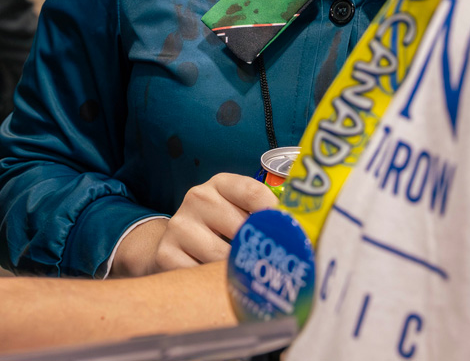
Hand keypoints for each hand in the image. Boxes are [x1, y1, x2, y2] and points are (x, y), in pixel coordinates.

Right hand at [113, 174, 276, 275]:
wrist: (171, 245)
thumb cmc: (217, 229)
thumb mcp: (236, 213)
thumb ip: (262, 216)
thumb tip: (303, 236)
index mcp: (220, 184)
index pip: (253, 193)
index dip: (275, 215)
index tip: (292, 235)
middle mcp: (197, 198)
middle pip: (240, 228)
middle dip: (259, 250)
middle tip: (275, 267)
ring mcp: (179, 225)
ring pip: (221, 256)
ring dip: (236, 271)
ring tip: (245, 277)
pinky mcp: (166, 254)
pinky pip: (200, 276)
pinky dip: (211, 284)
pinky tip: (217, 284)